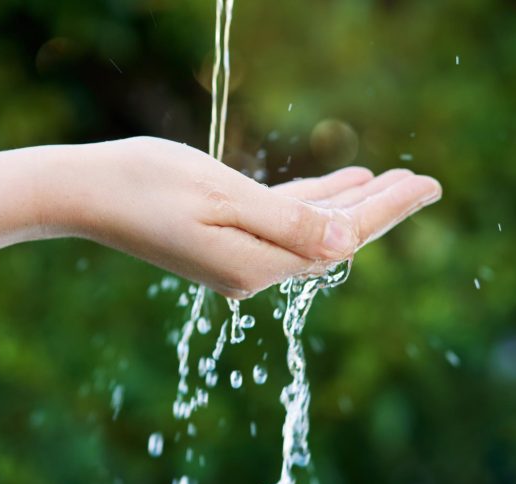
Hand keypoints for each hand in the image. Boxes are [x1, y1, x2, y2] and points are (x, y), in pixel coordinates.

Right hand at [67, 137, 441, 298]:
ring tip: (389, 180)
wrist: (87, 193)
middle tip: (424, 181)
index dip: (387, 210)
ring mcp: (236, 258)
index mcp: (256, 264)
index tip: (428, 185)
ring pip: (309, 230)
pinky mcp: (222, 241)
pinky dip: (311, 204)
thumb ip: (288, 223)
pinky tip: (335, 186)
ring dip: (348, 205)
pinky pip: (281, 222)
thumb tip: (346, 246)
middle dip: (378, 209)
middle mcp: (251, 270)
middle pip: (331, 239)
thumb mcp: (223, 196)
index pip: (340, 238)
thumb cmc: (147, 184)